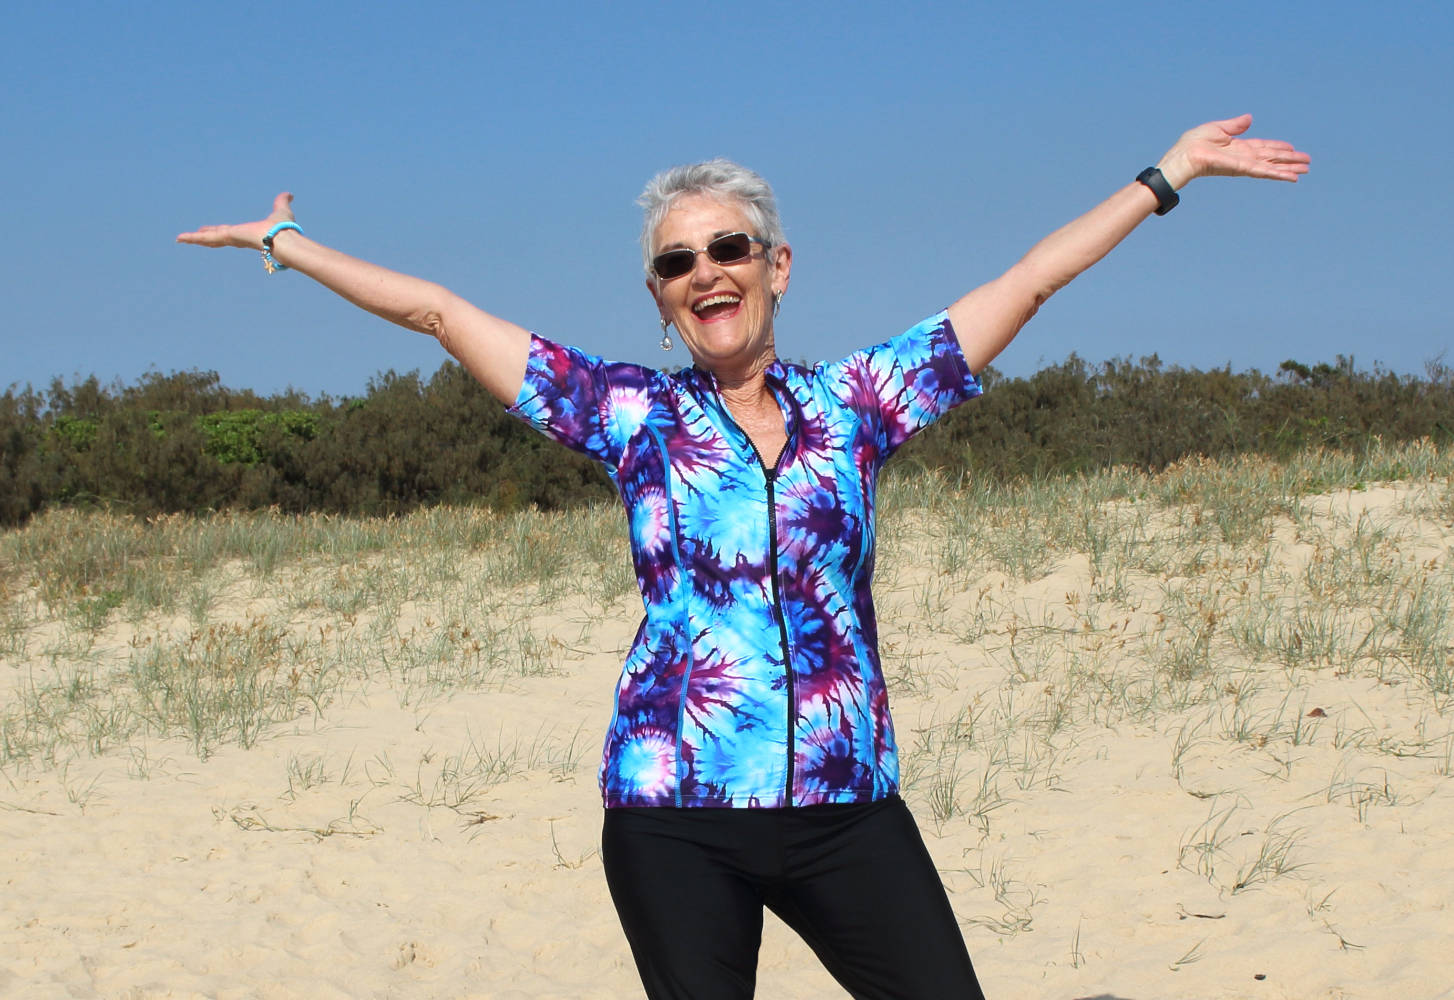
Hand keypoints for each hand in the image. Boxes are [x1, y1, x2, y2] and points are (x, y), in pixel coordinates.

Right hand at [176, 192, 295, 249]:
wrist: (283, 238)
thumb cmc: (284, 228)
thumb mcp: (281, 209)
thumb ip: (282, 202)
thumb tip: (289, 194)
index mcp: (248, 233)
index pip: (232, 233)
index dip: (223, 232)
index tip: (217, 231)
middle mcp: (238, 238)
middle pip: (217, 237)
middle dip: (206, 237)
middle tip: (195, 236)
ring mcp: (232, 239)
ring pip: (208, 239)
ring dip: (194, 239)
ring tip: (179, 239)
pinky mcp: (227, 237)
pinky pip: (206, 238)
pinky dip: (193, 238)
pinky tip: (180, 238)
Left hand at [1156, 115, 1309, 189]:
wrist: (1183, 156)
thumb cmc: (1192, 144)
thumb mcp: (1217, 129)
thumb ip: (1234, 125)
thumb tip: (1249, 118)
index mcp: (1238, 147)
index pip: (1263, 147)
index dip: (1278, 147)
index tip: (1292, 148)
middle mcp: (1244, 157)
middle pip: (1272, 158)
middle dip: (1290, 160)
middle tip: (1307, 162)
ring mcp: (1244, 164)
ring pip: (1272, 167)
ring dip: (1289, 169)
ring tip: (1306, 171)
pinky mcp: (1242, 169)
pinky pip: (1264, 171)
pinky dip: (1279, 174)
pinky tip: (1292, 177)